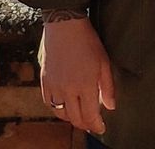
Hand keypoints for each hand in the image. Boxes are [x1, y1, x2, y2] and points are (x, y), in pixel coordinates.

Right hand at [39, 17, 116, 135]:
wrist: (64, 26)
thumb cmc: (88, 42)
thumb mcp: (104, 63)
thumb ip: (108, 87)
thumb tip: (110, 106)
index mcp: (85, 86)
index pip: (90, 115)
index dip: (96, 125)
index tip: (101, 128)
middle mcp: (68, 90)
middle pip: (75, 118)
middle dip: (85, 124)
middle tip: (91, 125)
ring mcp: (54, 86)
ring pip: (60, 113)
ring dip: (70, 118)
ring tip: (79, 117)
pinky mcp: (44, 81)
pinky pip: (48, 103)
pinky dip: (56, 108)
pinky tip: (64, 106)